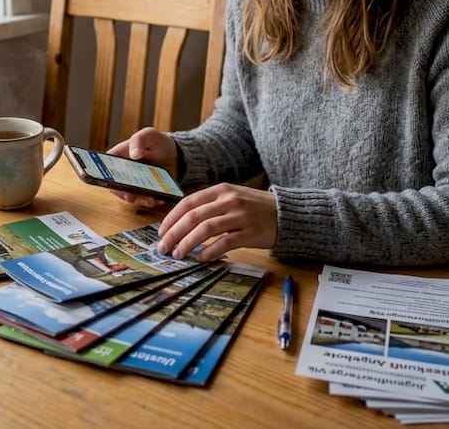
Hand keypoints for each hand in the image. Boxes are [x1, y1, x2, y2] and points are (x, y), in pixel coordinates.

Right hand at [105, 128, 177, 209]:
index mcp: (119, 156)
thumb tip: (134, 153)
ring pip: (129, 195)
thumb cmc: (158, 143)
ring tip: (149, 200)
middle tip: (130, 196)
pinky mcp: (144, 191)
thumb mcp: (149, 135)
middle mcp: (123, 171)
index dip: (103, 174)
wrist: (176, 156)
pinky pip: (143, 199)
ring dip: (137, 200)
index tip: (110, 181)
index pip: (105, 165)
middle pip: (115, 184)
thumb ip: (139, 140)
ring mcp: (134, 183)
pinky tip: (158, 200)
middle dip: (122, 192)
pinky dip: (149, 202)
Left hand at [156, 183, 277, 261]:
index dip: (171, 218)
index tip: (161, 231)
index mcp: (221, 190)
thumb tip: (182, 223)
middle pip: (193, 216)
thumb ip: (210, 206)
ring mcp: (240, 216)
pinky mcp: (250, 232)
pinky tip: (200, 258)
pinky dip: (209, 251)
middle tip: (163, 247)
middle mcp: (229, 200)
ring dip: (187, 243)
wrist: (287, 213)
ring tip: (178, 255)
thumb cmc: (255, 208)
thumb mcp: (232, 198)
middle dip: (174, 234)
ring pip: (205, 229)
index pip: (188, 202)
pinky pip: (224, 243)